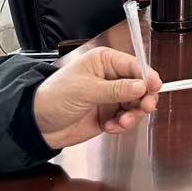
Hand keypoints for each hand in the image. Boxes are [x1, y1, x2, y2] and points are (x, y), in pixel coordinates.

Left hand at [32, 47, 160, 149]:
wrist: (37, 126)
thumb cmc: (54, 97)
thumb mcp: (86, 90)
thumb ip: (115, 89)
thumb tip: (141, 86)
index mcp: (104, 62)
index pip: (134, 65)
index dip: (147, 76)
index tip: (154, 88)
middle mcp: (111, 78)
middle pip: (140, 86)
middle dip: (143, 98)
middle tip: (144, 108)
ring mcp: (110, 97)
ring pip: (135, 104)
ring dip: (132, 115)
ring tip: (121, 123)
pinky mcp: (109, 114)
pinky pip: (126, 119)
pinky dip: (122, 125)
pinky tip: (110, 128)